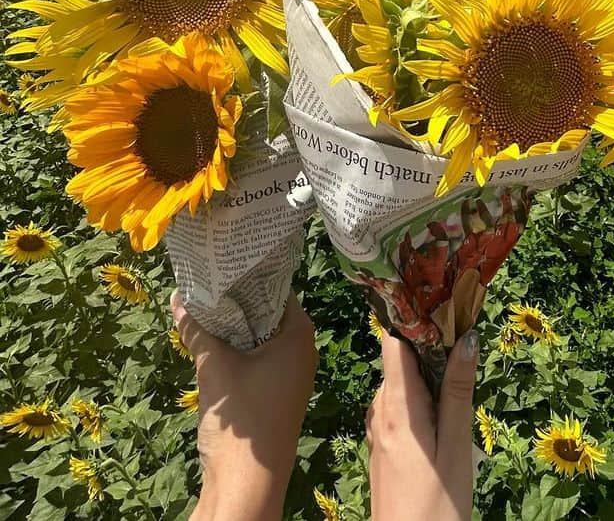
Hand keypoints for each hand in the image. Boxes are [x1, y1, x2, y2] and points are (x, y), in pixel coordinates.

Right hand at [173, 292, 317, 520]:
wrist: (247, 486)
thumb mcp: (215, 368)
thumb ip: (197, 330)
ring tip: (200, 305)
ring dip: (231, 328)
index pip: (276, 289)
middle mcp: (300, 350)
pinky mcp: (274, 394)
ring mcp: (288, 375)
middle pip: (266, 313)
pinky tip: (207, 342)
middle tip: (205, 280)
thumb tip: (178, 298)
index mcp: (299, 334)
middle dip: (235, 302)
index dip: (248, 276)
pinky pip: (254, 360)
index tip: (221, 263)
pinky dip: (234, 351)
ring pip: (257, 338)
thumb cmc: (242, 419)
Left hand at [366, 331, 477, 520]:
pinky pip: (398, 406)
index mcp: (397, 408)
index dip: (414, 317)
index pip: (394, 343)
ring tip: (458, 360)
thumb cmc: (436, 507)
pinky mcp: (383, 448)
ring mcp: (379, 431)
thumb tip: (466, 337)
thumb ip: (459, 393)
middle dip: (428, 342)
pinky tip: (443, 401)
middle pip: (398, 360)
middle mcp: (380, 412)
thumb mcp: (455, 449)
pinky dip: (419, 394)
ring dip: (426, 370)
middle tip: (462, 327)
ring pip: (400, 383)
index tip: (441, 299)